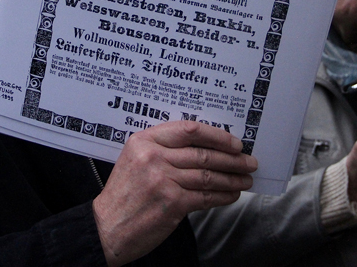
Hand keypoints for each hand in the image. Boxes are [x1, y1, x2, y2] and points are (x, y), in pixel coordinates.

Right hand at [92, 120, 257, 266]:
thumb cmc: (124, 194)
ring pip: (208, 175)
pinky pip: (206, 197)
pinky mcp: (172, 203)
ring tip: (245, 179)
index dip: (217, 136)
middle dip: (232, 159)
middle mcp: (153, 157)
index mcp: (144, 140)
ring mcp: (163, 180)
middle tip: (249, 162)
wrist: (107, 227)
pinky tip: (231, 195)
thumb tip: (204, 148)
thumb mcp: (135, 159)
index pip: (189, 129)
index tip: (234, 143)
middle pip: (203, 153)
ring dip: (232, 178)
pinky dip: (223, 196)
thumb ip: (162, 149)